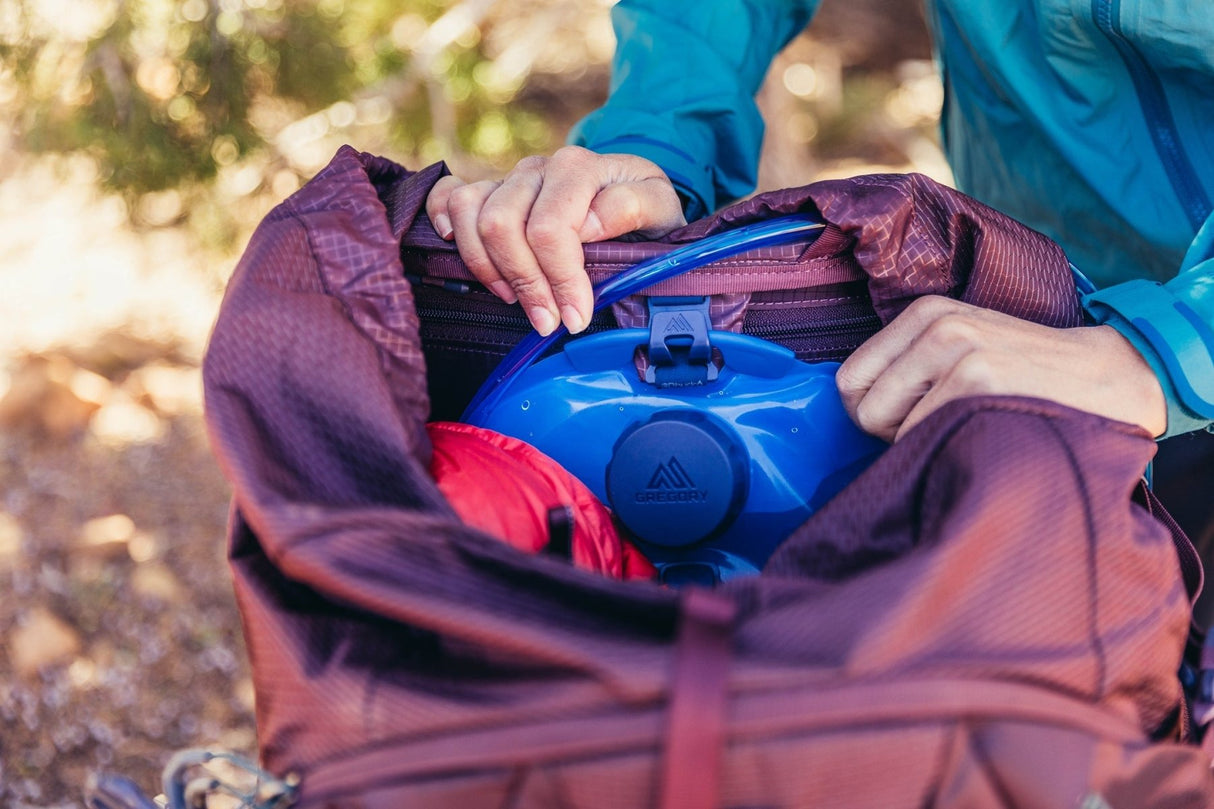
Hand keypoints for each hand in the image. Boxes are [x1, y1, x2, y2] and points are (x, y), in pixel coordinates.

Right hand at [425, 146, 685, 334]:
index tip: (575, 318)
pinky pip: (448, 195)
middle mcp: (537, 169)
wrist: (631, 194)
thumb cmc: (645, 209)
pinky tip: (456, 248)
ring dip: (488, 268)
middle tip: (548, 322)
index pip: (550, 228)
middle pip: (502, 226)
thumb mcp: (661, 206)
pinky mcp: (488, 191)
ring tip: (516, 300)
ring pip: (469, 215)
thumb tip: (590, 223)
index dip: (559, 279)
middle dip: (524, 283)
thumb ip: (633, 206)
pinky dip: (443, 219)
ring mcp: (509, 179)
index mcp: (578, 168)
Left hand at [836, 295, 1167, 441]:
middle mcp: (936, 324)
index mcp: (924, 314)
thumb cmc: (1025, 377)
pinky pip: (918, 435)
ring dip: (916, 441)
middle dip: (889, 432)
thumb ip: (909, 368)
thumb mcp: (963, 350)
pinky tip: (977, 432)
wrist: (1108, 379)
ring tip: (963, 426)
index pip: (848, 379)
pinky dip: (940, 447)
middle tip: (939, 427)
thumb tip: (850, 414)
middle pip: (859, 406)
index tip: (907, 420)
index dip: (871, 412)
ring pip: (883, 425)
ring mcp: (956, 349)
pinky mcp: (976, 378)